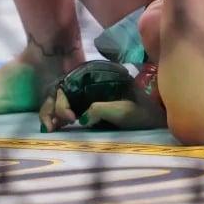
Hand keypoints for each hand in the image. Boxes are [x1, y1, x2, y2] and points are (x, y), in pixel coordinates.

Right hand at [38, 60, 166, 131]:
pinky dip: (56, 116)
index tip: (71, 119)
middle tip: (53, 126)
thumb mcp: (124, 110)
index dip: (63, 102)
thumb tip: (82, 117)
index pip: (70, 83)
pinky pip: (64, 107)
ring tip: (52, 128)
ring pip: (58, 97)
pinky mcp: (84, 104)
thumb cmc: (141, 114)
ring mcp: (86, 91)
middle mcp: (89, 79)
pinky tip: (56, 127)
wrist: (152, 122)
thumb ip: (101, 110)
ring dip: (51, 111)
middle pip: (61, 89)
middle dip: (52, 107)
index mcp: (100, 75)